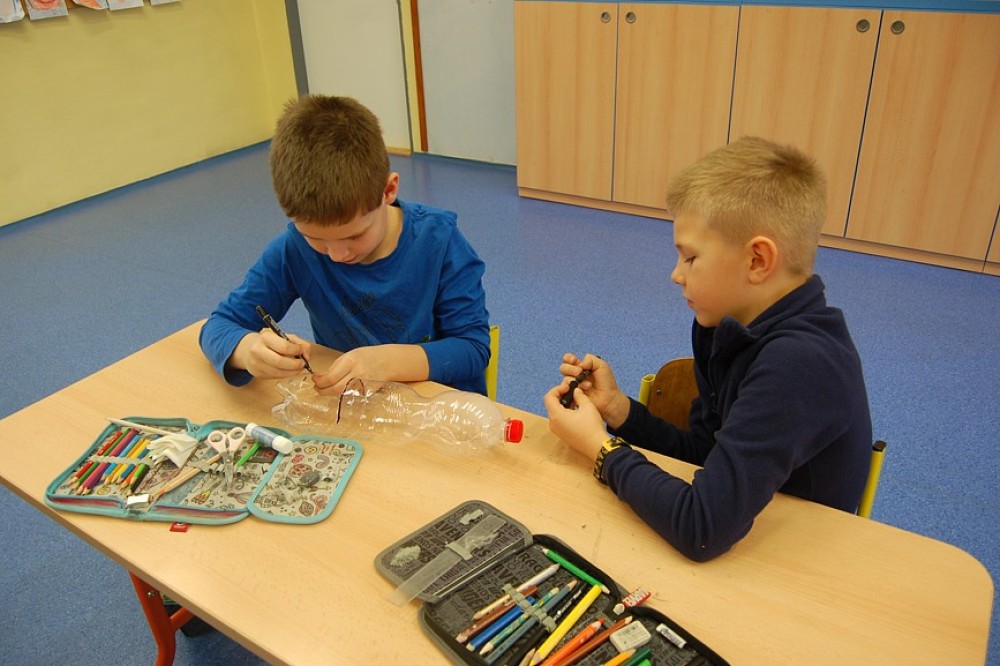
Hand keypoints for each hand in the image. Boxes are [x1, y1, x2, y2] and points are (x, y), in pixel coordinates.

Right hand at [231, 329, 312, 378]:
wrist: (248, 349)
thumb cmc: (270, 342)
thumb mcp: (283, 336)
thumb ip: (298, 342)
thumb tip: (306, 355)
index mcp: (265, 337)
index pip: (284, 347)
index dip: (296, 350)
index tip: (301, 351)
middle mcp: (258, 350)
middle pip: (279, 361)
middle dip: (295, 364)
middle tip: (303, 364)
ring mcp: (256, 364)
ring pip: (278, 372)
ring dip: (292, 372)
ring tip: (299, 369)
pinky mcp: (257, 374)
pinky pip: (275, 377)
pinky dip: (286, 375)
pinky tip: (290, 371)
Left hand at [311, 344, 428, 394]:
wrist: (388, 361)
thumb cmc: (367, 356)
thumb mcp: (349, 355)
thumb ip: (335, 367)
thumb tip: (319, 377)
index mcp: (351, 361)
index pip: (330, 377)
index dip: (319, 382)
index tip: (315, 380)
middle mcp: (357, 373)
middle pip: (334, 389)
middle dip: (322, 390)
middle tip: (317, 388)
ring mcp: (364, 384)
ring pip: (341, 395)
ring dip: (330, 393)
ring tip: (326, 389)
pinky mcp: (368, 392)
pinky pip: (350, 396)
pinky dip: (342, 394)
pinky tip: (340, 389)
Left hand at [544, 379, 608, 460]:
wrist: (597, 447)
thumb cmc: (592, 426)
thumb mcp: (587, 406)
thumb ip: (579, 395)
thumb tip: (575, 391)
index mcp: (556, 415)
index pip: (549, 397)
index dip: (557, 389)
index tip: (568, 387)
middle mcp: (552, 423)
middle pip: (551, 404)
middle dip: (560, 396)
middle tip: (572, 391)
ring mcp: (556, 431)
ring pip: (555, 412)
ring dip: (563, 404)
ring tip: (576, 400)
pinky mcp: (562, 435)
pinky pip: (559, 420)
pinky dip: (565, 413)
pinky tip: (576, 411)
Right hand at [558, 353, 630, 428]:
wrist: (608, 398)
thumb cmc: (606, 382)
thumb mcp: (601, 365)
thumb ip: (590, 359)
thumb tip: (579, 363)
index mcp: (581, 366)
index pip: (568, 359)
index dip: (569, 358)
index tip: (575, 361)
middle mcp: (575, 375)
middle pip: (563, 368)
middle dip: (570, 369)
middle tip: (579, 372)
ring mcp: (573, 385)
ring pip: (565, 379)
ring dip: (576, 381)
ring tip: (589, 385)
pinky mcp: (572, 395)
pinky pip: (566, 391)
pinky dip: (575, 389)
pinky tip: (584, 391)